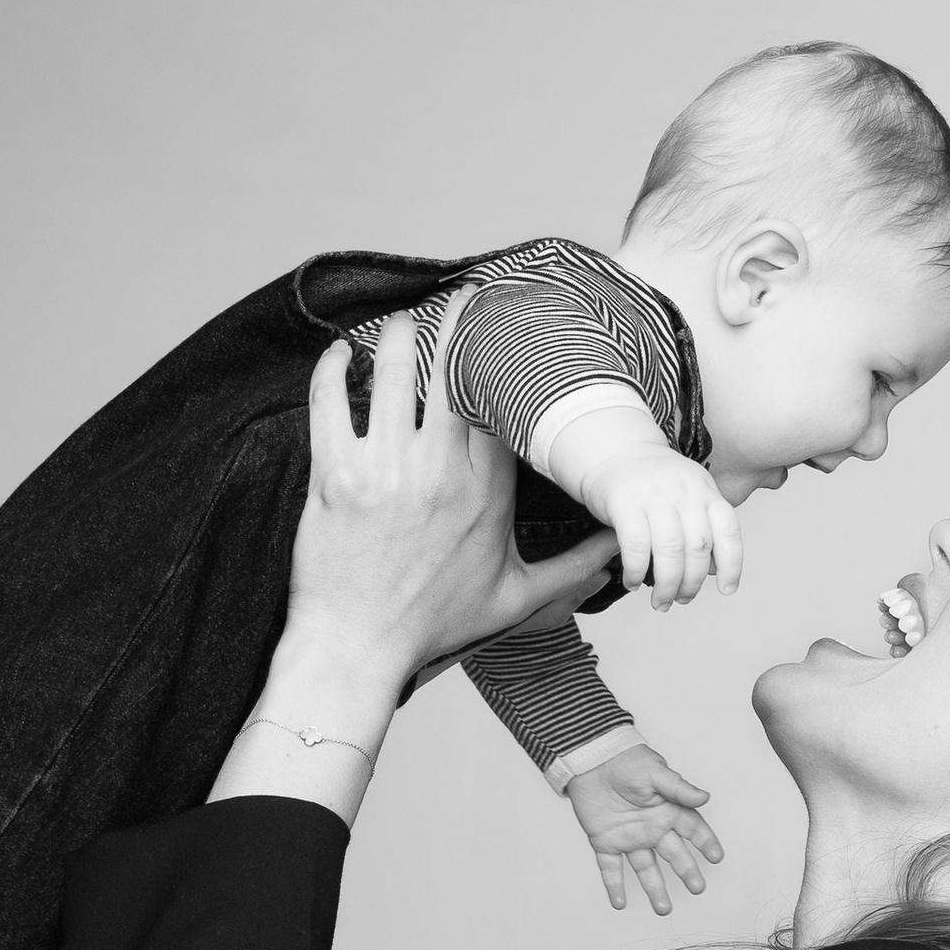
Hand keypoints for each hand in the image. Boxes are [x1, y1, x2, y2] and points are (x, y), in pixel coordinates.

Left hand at [281, 300, 616, 690]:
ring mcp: (385, 470)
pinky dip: (332, 371)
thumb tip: (619, 553)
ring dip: (396, 337)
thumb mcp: (517, 599)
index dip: (504, 364)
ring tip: (400, 321)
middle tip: (456, 301)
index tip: (508, 334)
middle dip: (455, 325)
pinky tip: (337, 355)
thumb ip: (572, 569)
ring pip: (393, 374)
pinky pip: (330, 402)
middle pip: (452, 373)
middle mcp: (439, 472)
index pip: (501, 407)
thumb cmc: (433, 625)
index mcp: (485, 493)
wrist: (358, 648)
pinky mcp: (336, 475)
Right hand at [563, 426, 744, 609]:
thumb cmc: (653, 481)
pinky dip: (637, 572)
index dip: (732, 566)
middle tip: (682, 599)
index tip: (727, 589)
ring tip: (661, 601)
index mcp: (706, 491)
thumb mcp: (690, 494)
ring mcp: (655, 496)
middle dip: (692, 584)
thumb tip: (713, 571)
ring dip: (667, 586)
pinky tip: (633, 582)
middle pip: (698, 549)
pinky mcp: (625, 503)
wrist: (614, 451)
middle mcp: (685, 492)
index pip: (729, 532)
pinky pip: (636, 547)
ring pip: (670, 552)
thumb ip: (703, 527)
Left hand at [564, 744, 725, 916]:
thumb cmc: (625, 760)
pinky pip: (610, 867)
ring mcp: (629, 837)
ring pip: (645, 868)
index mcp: (668, 810)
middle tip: (697, 888)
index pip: (693, 829)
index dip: (706, 843)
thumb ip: (678, 788)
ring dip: (654, 888)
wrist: (590, 759)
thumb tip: (704, 797)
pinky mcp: (605, 841)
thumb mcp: (655, 772)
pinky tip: (619, 903)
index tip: (716, 857)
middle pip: (674, 854)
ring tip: (663, 909)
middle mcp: (652, 827)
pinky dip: (613, 886)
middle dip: (687, 871)